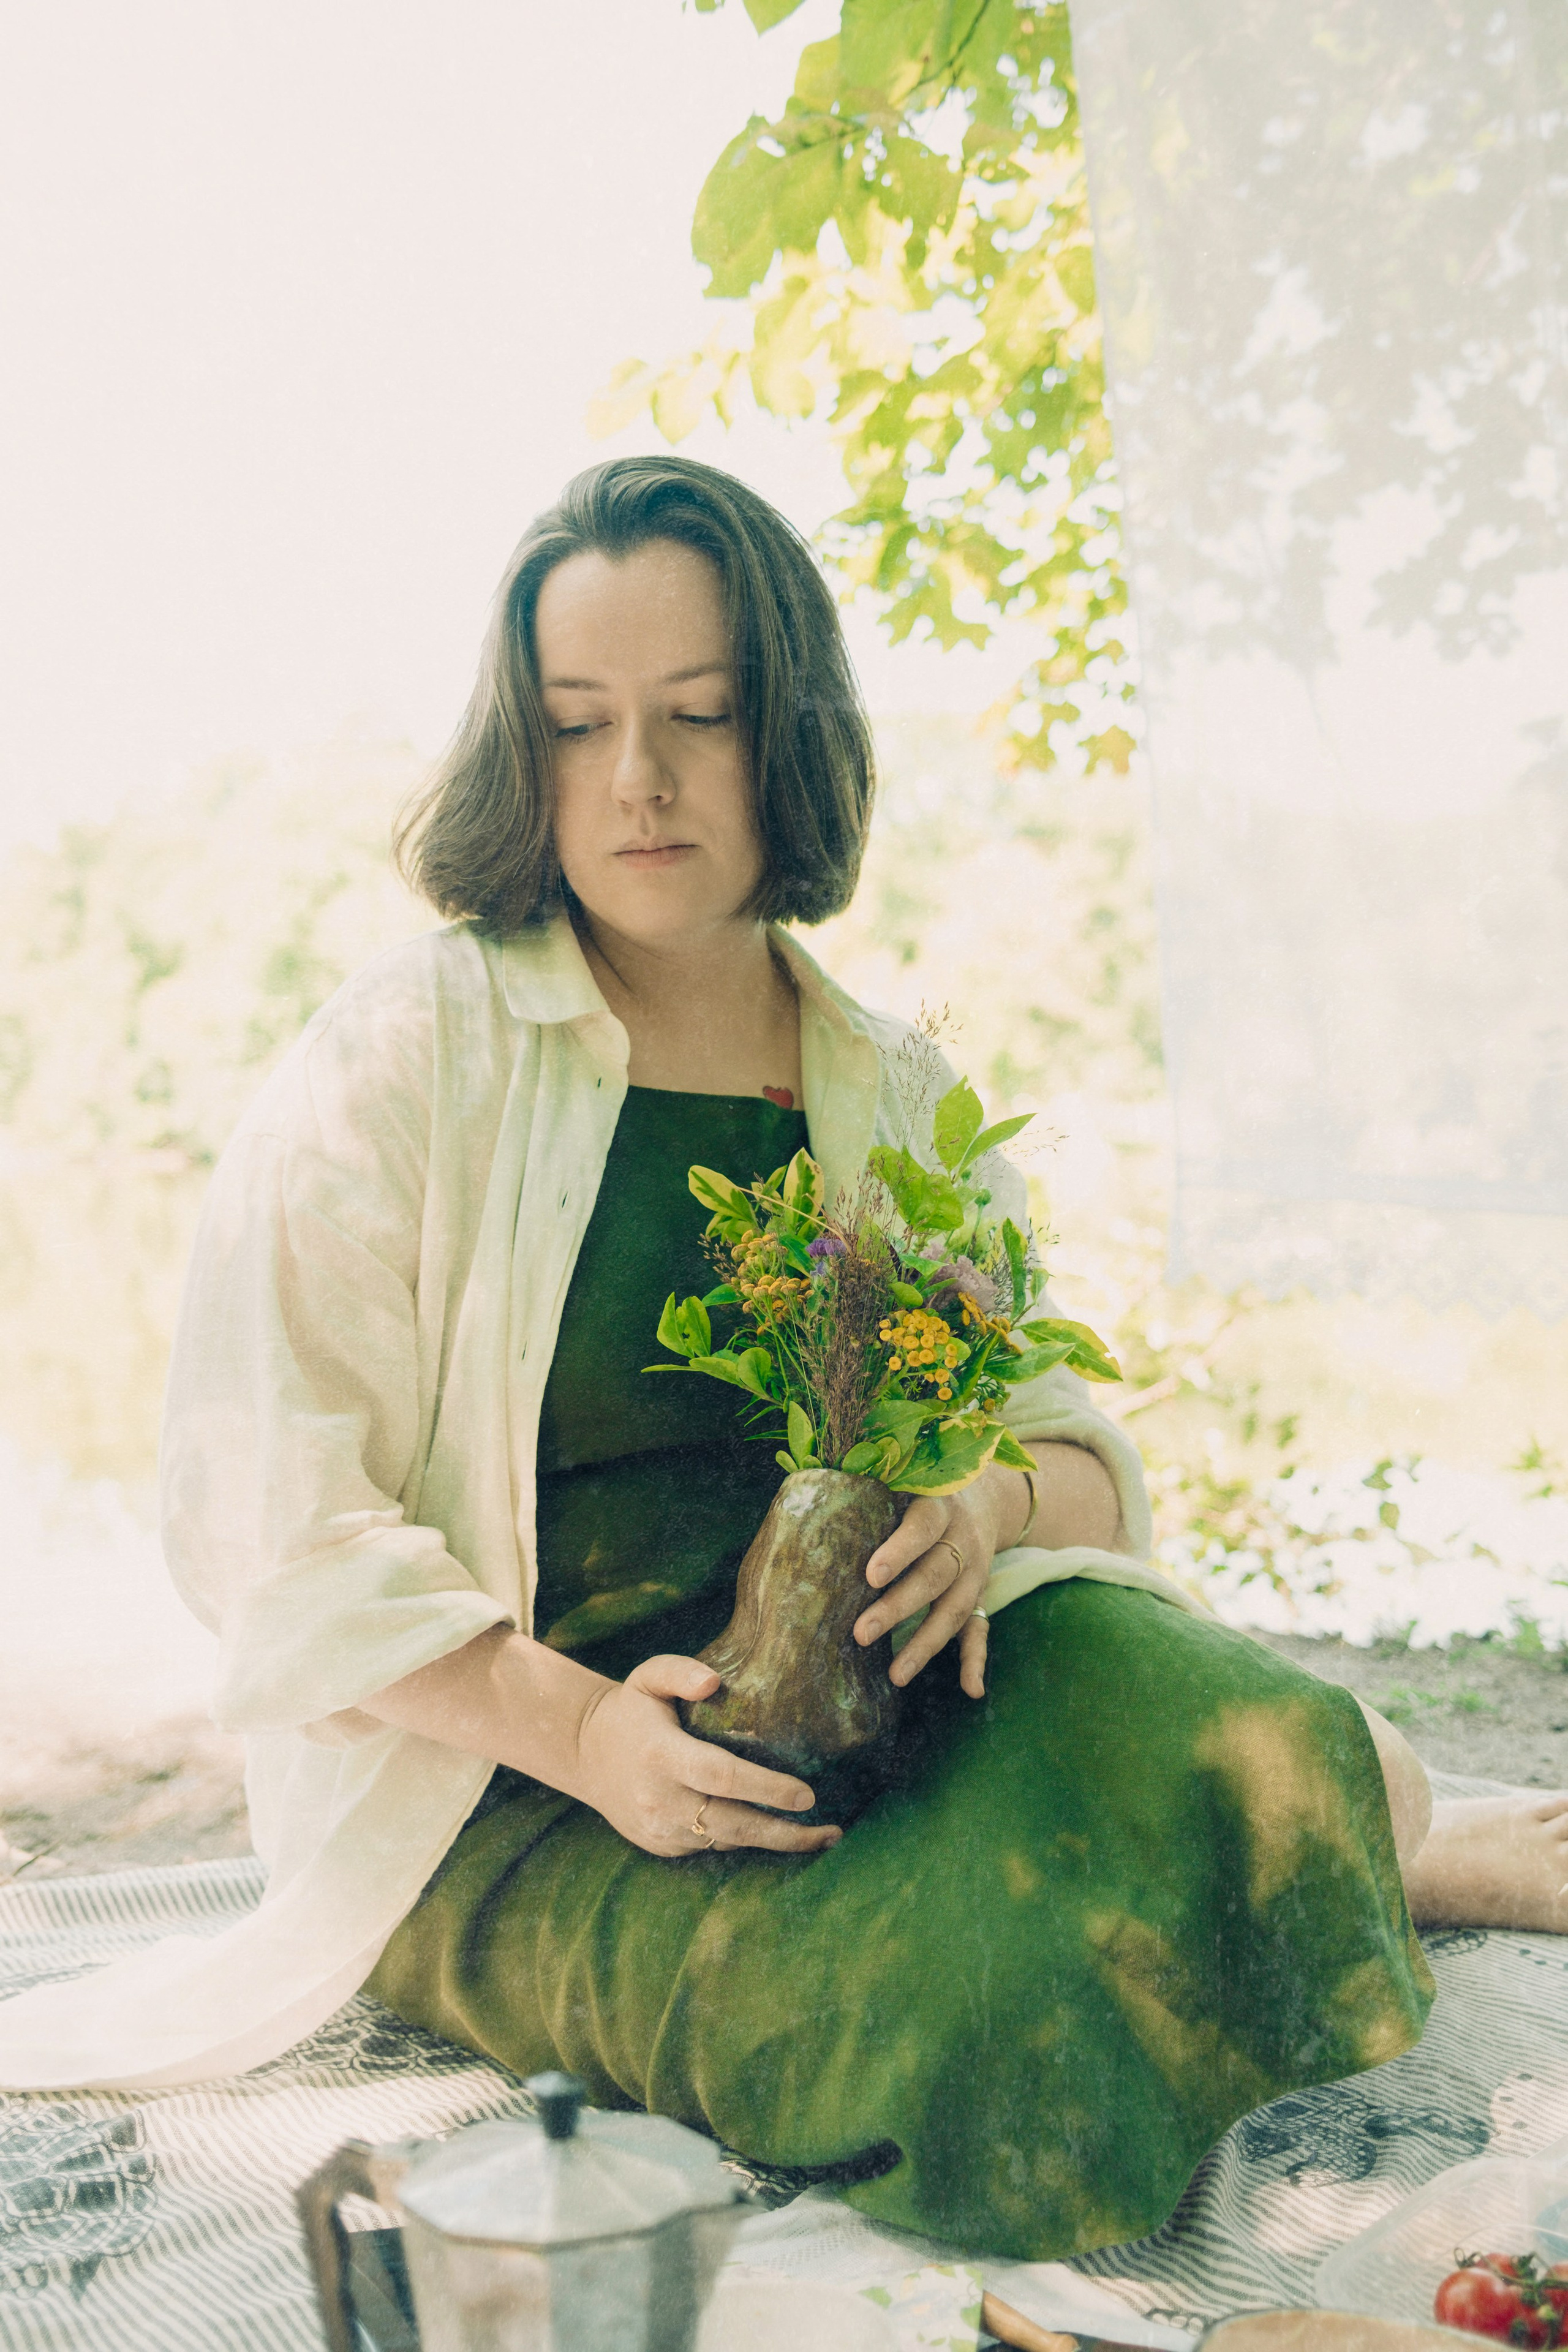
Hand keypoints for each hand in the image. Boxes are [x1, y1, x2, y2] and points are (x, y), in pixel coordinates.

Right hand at [572, 1653, 841, 1857]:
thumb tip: (714, 1680)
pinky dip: (740, 1838)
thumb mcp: (647, 1676)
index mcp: (660, 1754)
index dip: (766, 1788)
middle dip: (784, 1832)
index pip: (720, 1775)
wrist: (583, 1753)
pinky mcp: (661, 1846)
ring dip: (772, 1842)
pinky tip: (770, 1829)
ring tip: (819, 1836)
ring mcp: (659, 1828)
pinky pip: (709, 1846)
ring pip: (725, 1840)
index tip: (807, 1795)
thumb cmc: (631, 1709)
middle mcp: (659, 1798)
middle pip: (732, 1823)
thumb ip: (680, 1670)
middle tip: (830, 1831)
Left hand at [854, 1482, 1006, 1700]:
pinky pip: (980, 1629)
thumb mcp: (907, 1483)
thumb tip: (811, 1502)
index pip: (922, 1527)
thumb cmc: (919, 1493)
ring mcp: (975, 1571)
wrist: (984, 1498)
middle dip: (898, 1607)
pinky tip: (971, 1689)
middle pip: (934, 1575)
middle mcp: (962, 1540)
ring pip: (954, 1610)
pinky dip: (976, 1660)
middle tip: (860, 1633)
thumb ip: (871, 1493)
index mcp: (940, 1507)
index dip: (900, 1550)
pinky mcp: (981, 1595)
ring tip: (896, 1675)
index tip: (870, 1575)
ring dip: (926, 1644)